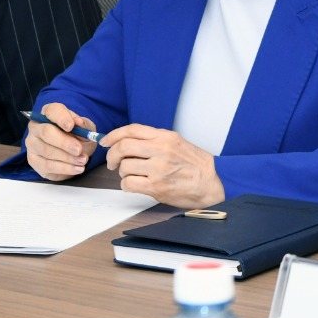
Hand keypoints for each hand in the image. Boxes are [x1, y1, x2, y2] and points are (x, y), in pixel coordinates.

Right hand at [24, 104, 97, 180]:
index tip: (71, 126)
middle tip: (79, 150)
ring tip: (83, 161)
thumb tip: (79, 122)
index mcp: (49, 113)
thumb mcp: (86, 129)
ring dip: (67, 158)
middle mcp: (36, 127)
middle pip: (46, 132)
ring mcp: (32, 144)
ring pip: (47, 151)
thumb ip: (84, 125)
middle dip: (64, 142)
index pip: (52, 111)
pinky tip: (77, 168)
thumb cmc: (78, 136)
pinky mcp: (33, 161)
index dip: (61, 118)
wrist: (75, 153)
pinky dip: (64, 168)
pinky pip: (47, 166)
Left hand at [100, 124, 224, 208]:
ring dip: (122, 172)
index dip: (114, 135)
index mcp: (165, 137)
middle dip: (112, 155)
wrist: (211, 183)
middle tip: (113, 162)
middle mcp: (161, 150)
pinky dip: (126, 185)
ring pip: (124, 166)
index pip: (132, 130)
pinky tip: (133, 185)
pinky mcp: (156, 187)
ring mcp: (158, 169)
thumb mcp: (178, 142)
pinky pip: (129, 184)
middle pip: (123, 147)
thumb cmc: (196, 164)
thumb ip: (155, 140)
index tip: (106, 141)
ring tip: (131, 175)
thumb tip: (129, 141)